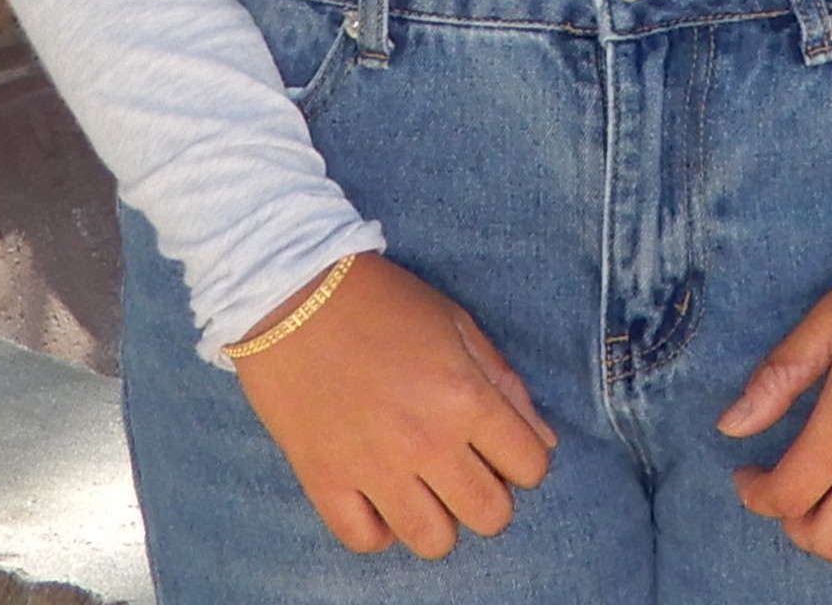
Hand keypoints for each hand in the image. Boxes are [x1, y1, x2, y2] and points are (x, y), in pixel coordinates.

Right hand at [231, 256, 558, 557]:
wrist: (289, 290)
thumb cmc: (380, 300)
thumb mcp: (457, 324)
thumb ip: (505, 384)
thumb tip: (542, 442)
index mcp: (465, 396)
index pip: (531, 466)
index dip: (523, 460)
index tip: (498, 447)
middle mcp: (426, 440)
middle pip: (490, 516)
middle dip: (488, 498)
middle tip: (463, 471)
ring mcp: (373, 466)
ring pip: (433, 541)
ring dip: (437, 520)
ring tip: (422, 489)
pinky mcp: (324, 480)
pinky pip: (366, 540)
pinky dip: (378, 527)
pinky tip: (378, 495)